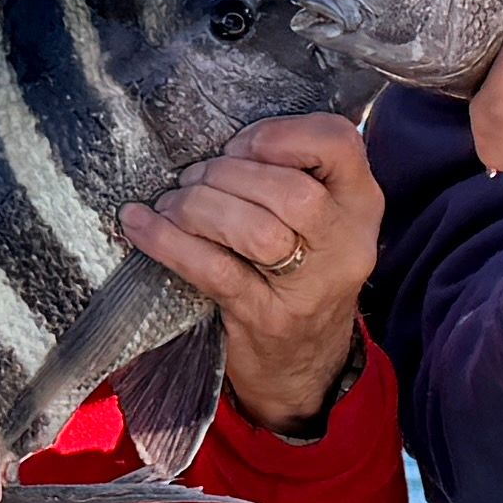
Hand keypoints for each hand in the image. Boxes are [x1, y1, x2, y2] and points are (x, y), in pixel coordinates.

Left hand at [121, 114, 382, 429]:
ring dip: (199, 207)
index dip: (282, 134)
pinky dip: (168, 241)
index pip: (340, 142)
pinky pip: (213, 270)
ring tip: (173, 205)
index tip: (239, 144)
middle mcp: (347, 244)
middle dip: (229, 174)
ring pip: (255, 230)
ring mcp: (310, 287)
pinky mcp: (266, 318)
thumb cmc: (302, 277)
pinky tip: (140, 224)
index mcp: (362, 204)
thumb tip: (218, 142)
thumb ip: (293, 174)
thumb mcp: (322, 222)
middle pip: (292, 190)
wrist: (305, 369)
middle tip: (194, 180)